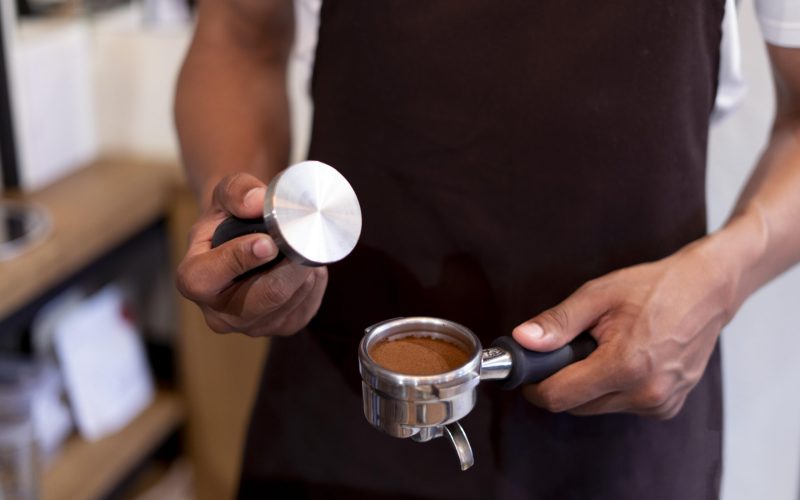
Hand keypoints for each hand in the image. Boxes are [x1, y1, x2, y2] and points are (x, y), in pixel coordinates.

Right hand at [176, 173, 327, 335]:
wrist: (244, 242)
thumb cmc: (231, 217)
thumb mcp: (224, 195)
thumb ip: (236, 191)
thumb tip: (256, 201)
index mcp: (193, 280)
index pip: (208, 277)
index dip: (240, 259)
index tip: (268, 242)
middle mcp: (219, 314)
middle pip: (265, 296)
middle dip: (290, 267)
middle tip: (307, 241)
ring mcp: (252, 327)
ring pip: (291, 300)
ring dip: (305, 271)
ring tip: (305, 246)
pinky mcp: (281, 328)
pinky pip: (306, 306)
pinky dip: (313, 282)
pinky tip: (308, 265)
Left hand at [513, 239, 734, 418]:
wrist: (707, 290)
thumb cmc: (655, 288)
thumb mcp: (598, 295)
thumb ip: (558, 322)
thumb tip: (522, 340)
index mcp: (624, 366)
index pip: (559, 397)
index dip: (535, 386)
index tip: (530, 372)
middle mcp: (645, 393)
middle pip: (576, 407)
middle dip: (563, 382)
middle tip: (571, 350)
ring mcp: (660, 403)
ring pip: (598, 408)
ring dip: (589, 386)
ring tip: (604, 349)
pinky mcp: (668, 407)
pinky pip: (622, 406)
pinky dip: (613, 389)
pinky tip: (626, 360)